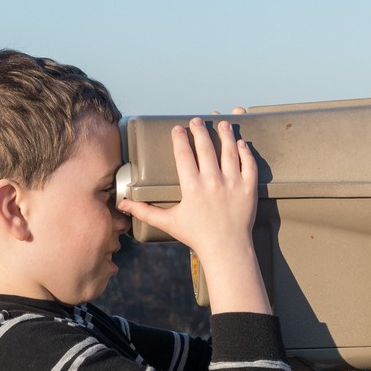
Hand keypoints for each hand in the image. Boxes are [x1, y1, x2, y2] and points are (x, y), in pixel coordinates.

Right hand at [117, 115, 269, 313]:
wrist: (227, 250)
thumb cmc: (196, 236)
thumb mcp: (168, 223)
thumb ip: (144, 211)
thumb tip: (121, 204)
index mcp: (191, 187)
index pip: (183, 154)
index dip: (180, 138)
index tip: (178, 128)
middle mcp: (212, 182)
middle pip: (205, 147)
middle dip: (200, 130)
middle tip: (197, 120)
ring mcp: (232, 184)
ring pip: (229, 150)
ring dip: (225, 133)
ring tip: (222, 122)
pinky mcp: (248, 189)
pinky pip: (248, 164)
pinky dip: (245, 151)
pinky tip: (240, 142)